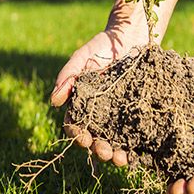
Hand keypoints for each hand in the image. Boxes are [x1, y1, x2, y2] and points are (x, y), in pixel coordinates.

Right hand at [50, 2, 147, 165]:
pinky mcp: (139, 113)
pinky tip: (139, 152)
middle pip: (96, 139)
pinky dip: (136, 146)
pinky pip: (137, 133)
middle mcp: (100, 114)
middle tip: (104, 152)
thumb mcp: (82, 58)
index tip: (83, 138)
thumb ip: (68, 77)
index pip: (75, 125)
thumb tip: (53, 101)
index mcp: (83, 104)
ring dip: (116, 154)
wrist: (132, 35)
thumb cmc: (103, 46)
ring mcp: (120, 115)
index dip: (77, 135)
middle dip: (98, 149)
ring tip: (121, 158)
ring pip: (116, 141)